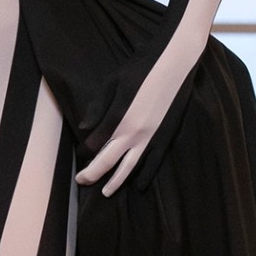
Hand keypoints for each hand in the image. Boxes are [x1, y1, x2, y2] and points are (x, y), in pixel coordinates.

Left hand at [77, 60, 184, 195]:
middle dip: (93, 173)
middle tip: (82, 180)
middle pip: (108, 161)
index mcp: (119, 118)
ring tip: (106, 193)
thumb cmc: (142, 68)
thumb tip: (84, 128)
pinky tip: (139, 185)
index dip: (85, 151)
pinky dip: (145, 175)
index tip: (80, 153)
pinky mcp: (166, 136)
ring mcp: (152, 136)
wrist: (175, 62)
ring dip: (116, 181)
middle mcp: (134, 132)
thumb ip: (98, 107)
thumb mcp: (113, 83)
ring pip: (130, 167)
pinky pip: (154, 162)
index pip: (95, 144)